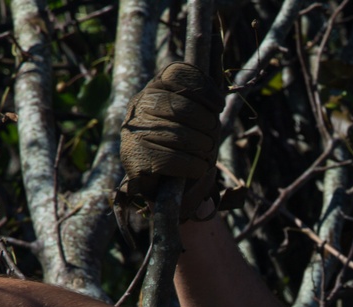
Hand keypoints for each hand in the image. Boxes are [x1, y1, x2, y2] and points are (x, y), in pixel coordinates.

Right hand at [114, 62, 224, 223]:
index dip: (204, 89)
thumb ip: (203, 102)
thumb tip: (218, 99)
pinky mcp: (135, 160)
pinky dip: (194, 166)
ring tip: (205, 153)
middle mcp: (138, 107)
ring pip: (180, 135)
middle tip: (212, 137)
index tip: (218, 106)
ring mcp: (134, 133)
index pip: (177, 73)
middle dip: (207, 124)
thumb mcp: (195, 119)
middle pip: (182, 106)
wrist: (165, 187)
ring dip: (203, 148)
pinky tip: (198, 168)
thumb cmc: (186, 148)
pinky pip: (174, 159)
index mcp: (153, 89)